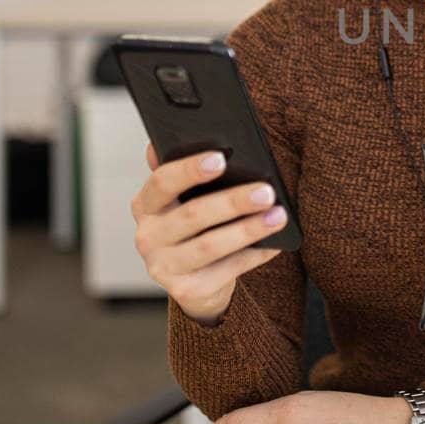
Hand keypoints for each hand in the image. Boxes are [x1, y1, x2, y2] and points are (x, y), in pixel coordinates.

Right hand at [132, 142, 289, 324]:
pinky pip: (227, 270)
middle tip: (267, 190)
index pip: (162, 182)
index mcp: (146, 205)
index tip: (221, 158)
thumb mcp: (186, 197)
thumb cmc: (196, 225)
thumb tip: (190, 133)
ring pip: (211, 245)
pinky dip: (254, 255)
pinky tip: (275, 243)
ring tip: (278, 215)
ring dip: (249, 229)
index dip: (190, 170)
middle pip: (193, 215)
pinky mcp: (186, 291)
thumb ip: (186, 171)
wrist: (195, 280)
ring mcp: (163, 266)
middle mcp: (147, 236)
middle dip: (233, 201)